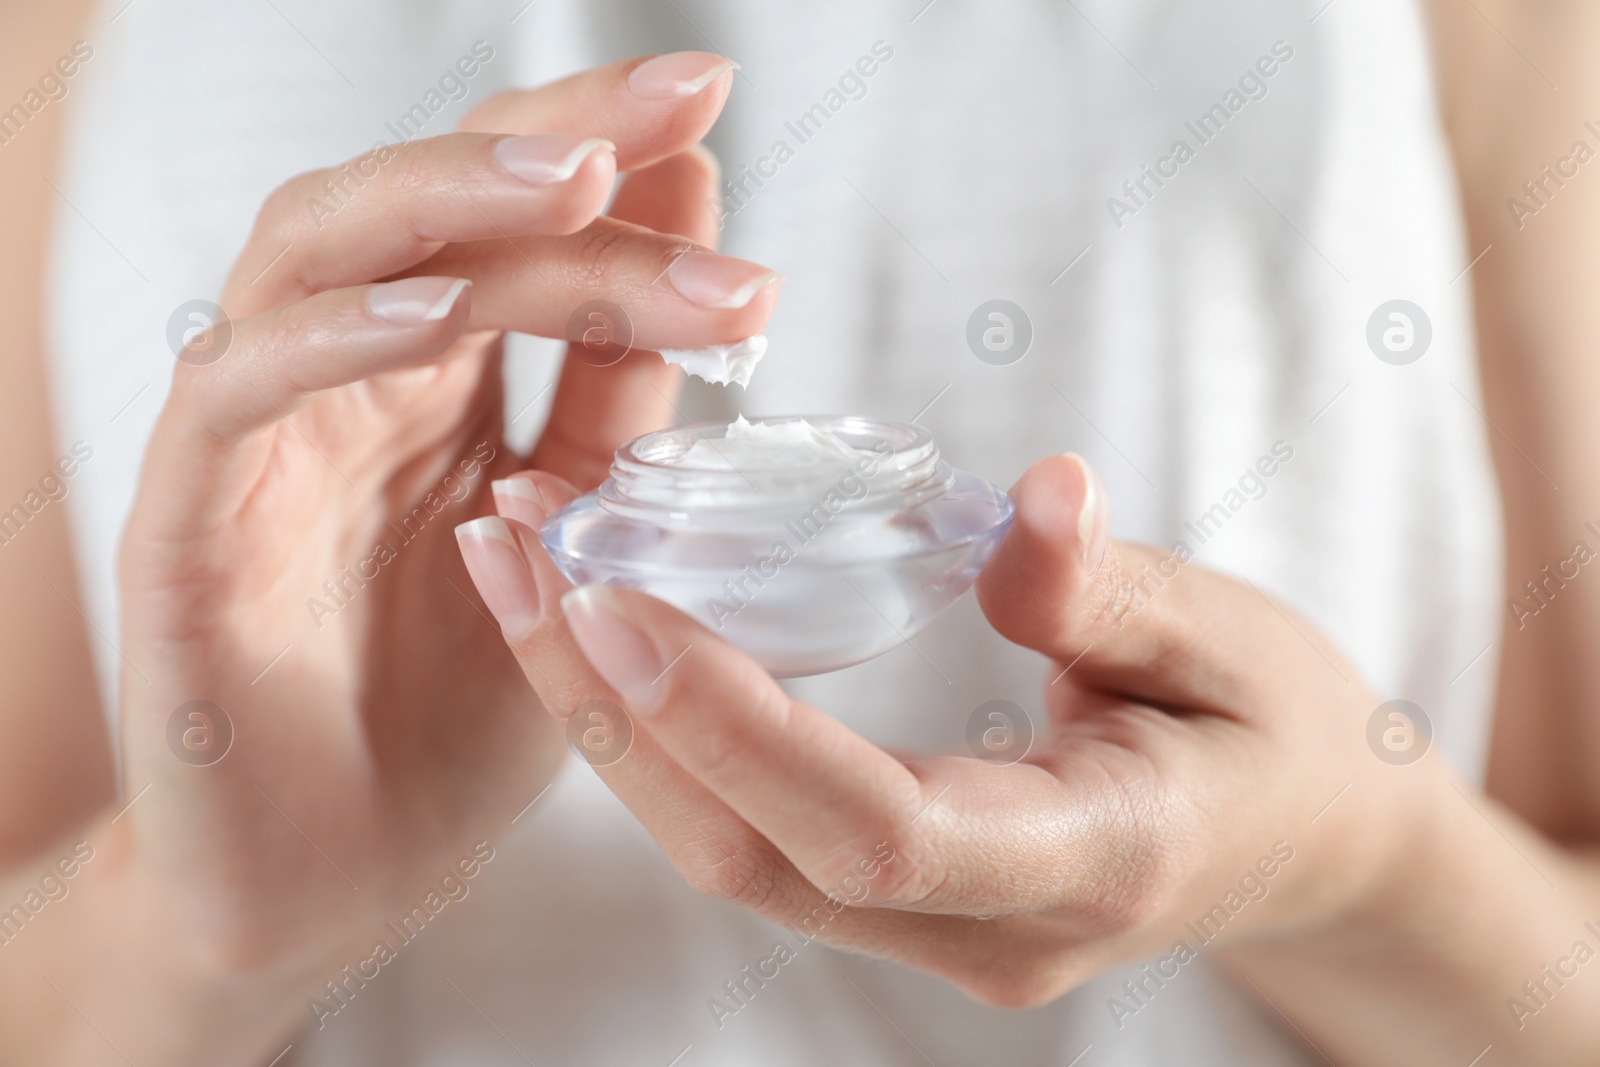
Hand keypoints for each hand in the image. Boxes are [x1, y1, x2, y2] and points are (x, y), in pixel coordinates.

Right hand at [101, 52, 776, 1047]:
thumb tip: (697, 236)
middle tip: (676, 105)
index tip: (708, 99)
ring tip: (576, 181)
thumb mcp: (580, 543)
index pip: (507, 223)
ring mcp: (256, 444)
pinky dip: (329, 336)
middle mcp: (340, 383)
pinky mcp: (184, 528)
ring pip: (316, 259)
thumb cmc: (456, 716)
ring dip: (445, 205)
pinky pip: (233, 397)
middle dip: (547, 142)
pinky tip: (435, 311)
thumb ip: (615, 401)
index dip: (600, 147)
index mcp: (431, 381)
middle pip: (419, 205)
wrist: (343, 885)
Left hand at [461, 452, 1448, 1008]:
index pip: (874, 831)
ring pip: (728, 854)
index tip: (620, 603)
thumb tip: (1034, 497)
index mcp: (1090, 862)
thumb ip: (1118, 591)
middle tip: (513, 556)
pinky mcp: (895, 899)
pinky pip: (749, 831)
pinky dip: (659, 732)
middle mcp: (987, 928)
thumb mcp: (1234, 642)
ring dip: (609, 719)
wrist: (1299, 840)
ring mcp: (932, 933)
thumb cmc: (1278, 732)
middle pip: (756, 856)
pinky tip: (601, 631)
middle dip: (615, 713)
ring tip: (518, 574)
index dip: (737, 729)